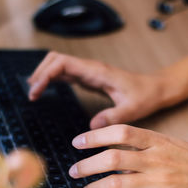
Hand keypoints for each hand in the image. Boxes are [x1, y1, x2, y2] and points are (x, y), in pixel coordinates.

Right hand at [28, 52, 178, 128]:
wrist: (155, 89)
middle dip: (40, 73)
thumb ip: (114, 117)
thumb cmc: (145, 96)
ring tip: (34, 93)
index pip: (62, 64)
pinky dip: (53, 79)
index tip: (35, 92)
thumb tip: (92, 128)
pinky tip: (47, 90)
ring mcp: (89, 72)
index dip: (45, 75)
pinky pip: (66, 73)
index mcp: (97, 72)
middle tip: (32, 94)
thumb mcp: (132, 109)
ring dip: (44, 75)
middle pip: (55, 59)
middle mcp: (90, 69)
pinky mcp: (89, 78)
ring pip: (59, 64)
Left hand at [68, 124, 187, 187]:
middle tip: (73, 171)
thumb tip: (119, 144)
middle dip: (86, 164)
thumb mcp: (174, 144)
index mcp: (159, 141)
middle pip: (112, 158)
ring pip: (116, 182)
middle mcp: (156, 158)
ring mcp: (160, 181)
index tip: (78, 141)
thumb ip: (148, 143)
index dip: (95, 136)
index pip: (120, 132)